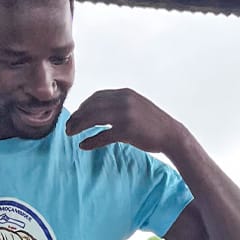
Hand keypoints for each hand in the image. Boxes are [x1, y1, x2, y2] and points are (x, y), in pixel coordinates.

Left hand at [66, 89, 185, 154]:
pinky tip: (83, 145)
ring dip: (79, 126)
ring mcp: (125, 116)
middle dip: (77, 116)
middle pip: (91, 106)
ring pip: (93, 119)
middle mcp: (123, 101)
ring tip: (70, 134)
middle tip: (68, 126)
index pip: (96, 97)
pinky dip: (91, 141)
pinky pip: (103, 136)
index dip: (83, 106)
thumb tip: (99, 110)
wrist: (171, 134)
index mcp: (125, 93)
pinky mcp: (127, 131)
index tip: (76, 116)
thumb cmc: (152, 124)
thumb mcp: (136, 106)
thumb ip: (119, 104)